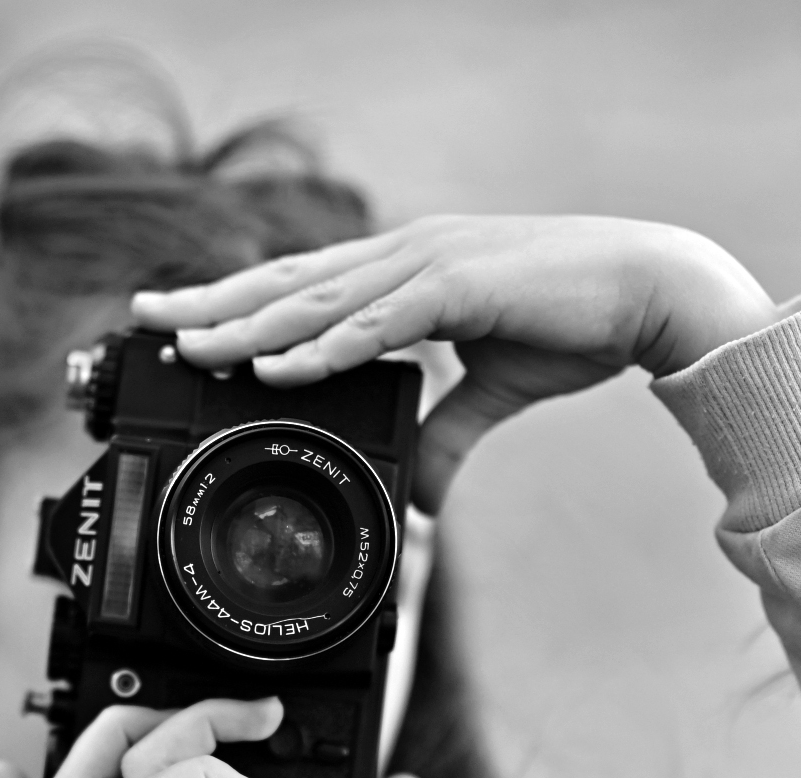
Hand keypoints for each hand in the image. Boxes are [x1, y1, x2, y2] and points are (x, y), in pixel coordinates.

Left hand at [132, 215, 783, 511]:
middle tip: (144, 317)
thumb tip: (415, 498)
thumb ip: (444, 437)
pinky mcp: (459, 290)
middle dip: (212, 302)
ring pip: (316, 298)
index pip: (302, 283)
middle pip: (287, 281)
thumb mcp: (490, 392)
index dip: (238, 300)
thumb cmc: (577, 326)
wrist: (655, 293)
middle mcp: (403, 256)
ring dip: (249, 324)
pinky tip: (276, 365)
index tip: (181, 322)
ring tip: (189, 345)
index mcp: (403, 270)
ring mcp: (428, 266)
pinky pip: (377, 324)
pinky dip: (323, 346)